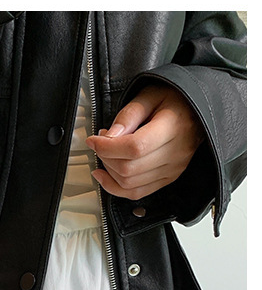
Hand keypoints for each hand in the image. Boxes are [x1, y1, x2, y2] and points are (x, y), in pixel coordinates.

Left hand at [86, 84, 204, 199]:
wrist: (196, 111)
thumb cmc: (174, 101)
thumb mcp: (150, 96)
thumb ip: (128, 115)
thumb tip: (108, 137)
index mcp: (173, 127)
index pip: (135, 148)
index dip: (107, 147)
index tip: (94, 140)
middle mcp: (176, 152)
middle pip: (129, 168)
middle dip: (105, 157)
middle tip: (100, 143)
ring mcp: (173, 169)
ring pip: (129, 183)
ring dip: (109, 172)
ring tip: (106, 154)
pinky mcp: (167, 178)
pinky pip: (136, 193)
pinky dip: (115, 187)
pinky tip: (105, 175)